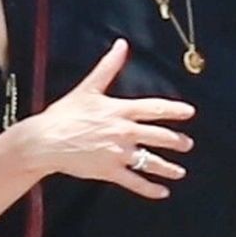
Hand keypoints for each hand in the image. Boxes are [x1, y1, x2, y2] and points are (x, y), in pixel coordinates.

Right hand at [16, 38, 194, 197]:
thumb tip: (121, 45)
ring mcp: (118, 153)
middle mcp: (123, 132)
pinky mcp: (109, 171)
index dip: (174, 110)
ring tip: (180, 171)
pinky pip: (134, 182)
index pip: (154, 109)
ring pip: (150, 161)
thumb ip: (108, 66)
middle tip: (187, 144)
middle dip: (176, 141)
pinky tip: (162, 192)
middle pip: (158, 136)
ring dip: (168, 167)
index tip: (189, 112)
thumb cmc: (64, 114)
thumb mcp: (88, 87)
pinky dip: (150, 189)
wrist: (45, 141)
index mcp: (120, 110)